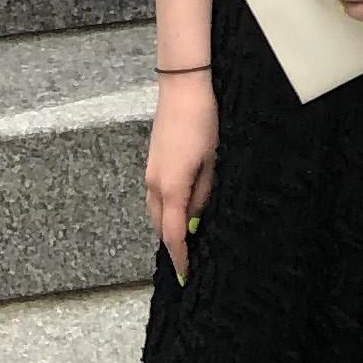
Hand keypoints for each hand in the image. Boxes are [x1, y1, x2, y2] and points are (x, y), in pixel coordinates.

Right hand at [145, 70, 216, 277]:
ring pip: (155, 211)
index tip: (186, 276)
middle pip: (160, 227)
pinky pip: (155, 196)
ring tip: (186, 237)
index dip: (179, 258)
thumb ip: (203, 195)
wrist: (182, 86)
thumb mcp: (212, 161)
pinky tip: (179, 207)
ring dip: (168, 226)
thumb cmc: (202, 122)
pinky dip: (165, 209)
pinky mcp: (151, 161)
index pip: (173, 235)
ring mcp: (150, 172)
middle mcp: (154, 185)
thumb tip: (196, 219)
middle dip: (173, 245)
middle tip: (189, 258)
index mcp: (171, 188)